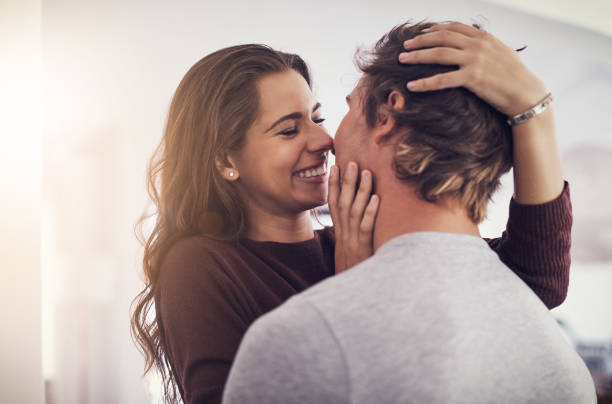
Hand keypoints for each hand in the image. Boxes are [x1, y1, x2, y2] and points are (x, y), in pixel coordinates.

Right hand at [328, 161, 378, 274]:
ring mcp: (353, 239)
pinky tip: (377, 199)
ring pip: (355, 211)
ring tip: (366, 173)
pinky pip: (367, 227)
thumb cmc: (352, 268)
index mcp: (339, 231)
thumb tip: (355, 215)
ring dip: (360, 191)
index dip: (333, 184)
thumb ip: (351, 231)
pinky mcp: (363, 247)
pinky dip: (371, 212)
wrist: (350, 291)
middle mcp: (344, 232)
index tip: (334, 166)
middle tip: (352, 162)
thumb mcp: (347, 248)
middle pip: (344, 202)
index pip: (333, 203)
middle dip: (347, 181)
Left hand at [399, 22, 547, 115]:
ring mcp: (475, 60)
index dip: (435, 30)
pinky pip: (442, 80)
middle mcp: (478, 45)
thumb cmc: (516, 76)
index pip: (454, 27)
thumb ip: (485, 47)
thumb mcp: (502, 53)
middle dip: (420, 41)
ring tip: (401, 60)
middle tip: (405, 46)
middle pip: (442, 37)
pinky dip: (424, 82)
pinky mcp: (472, 78)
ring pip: (438, 54)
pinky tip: (411, 85)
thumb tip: (473, 46)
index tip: (421, 35)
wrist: (527, 93)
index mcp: (484, 37)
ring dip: (417, 56)